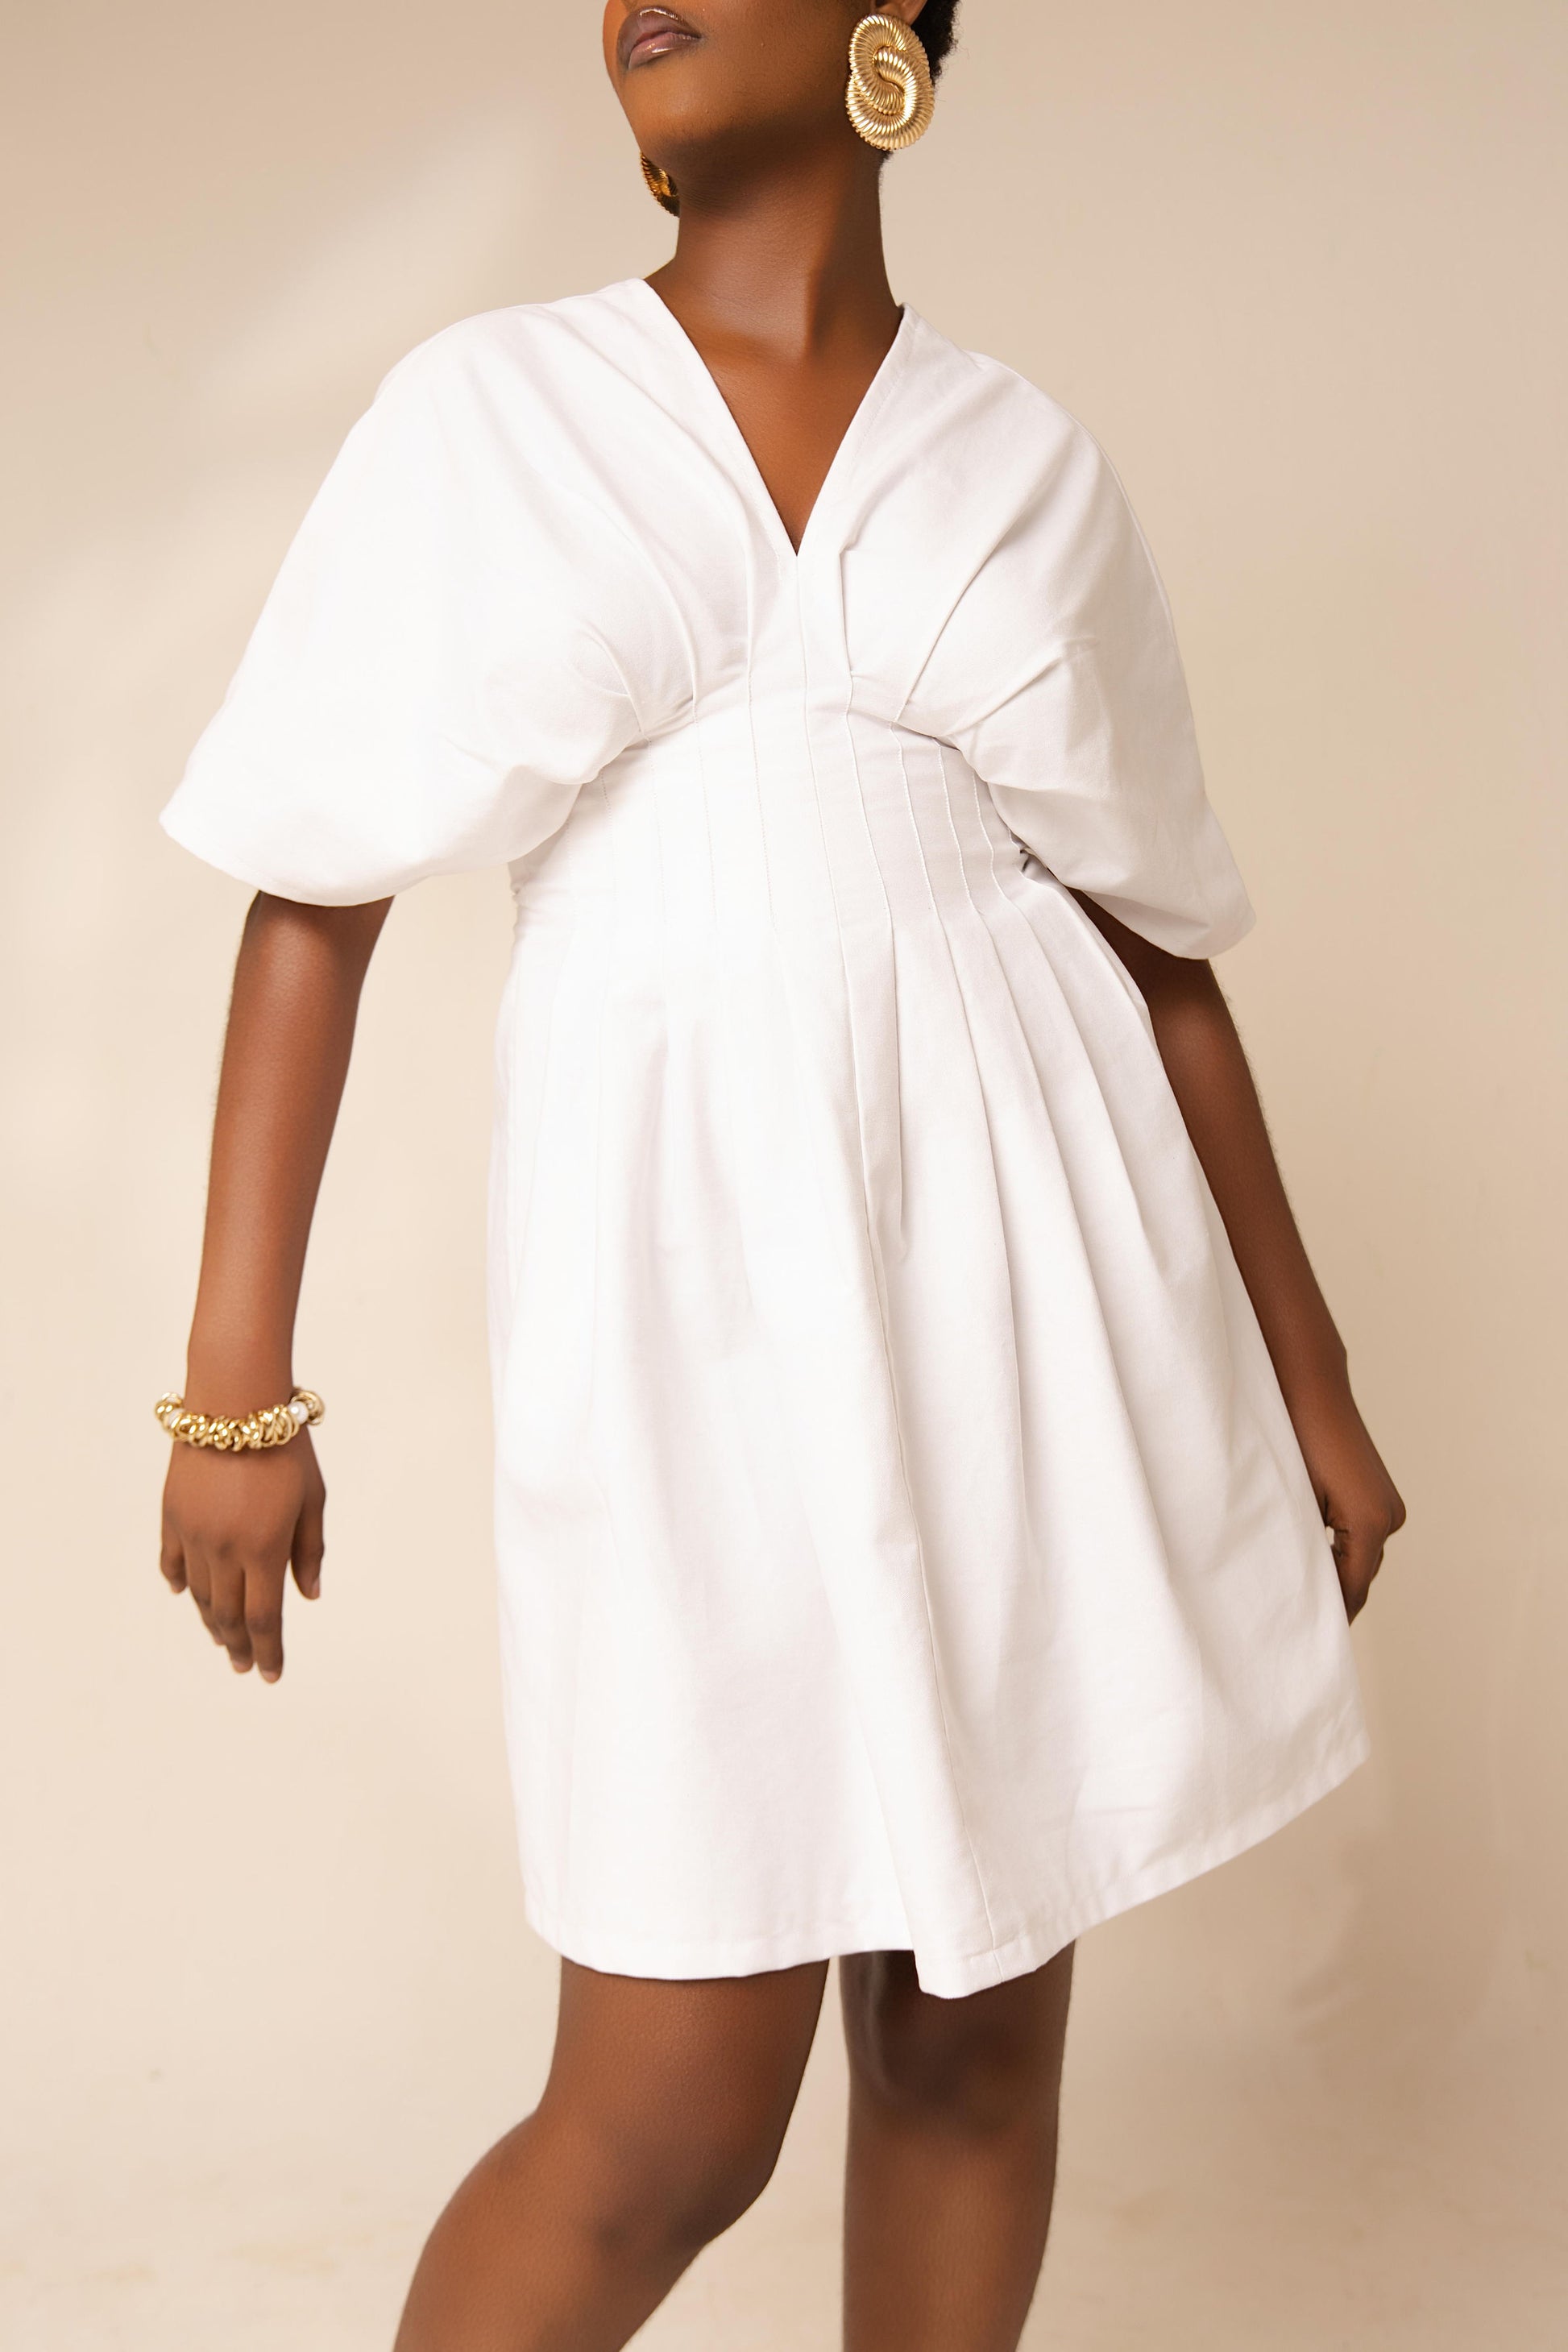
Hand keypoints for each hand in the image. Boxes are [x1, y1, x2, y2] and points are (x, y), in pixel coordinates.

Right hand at [159, 1432, 325, 1680]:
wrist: (235, 1402)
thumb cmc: (286, 1446)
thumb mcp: (314, 1498)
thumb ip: (310, 1550)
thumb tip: (308, 1595)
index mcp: (265, 1548)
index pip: (265, 1618)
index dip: (269, 1651)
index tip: (271, 1675)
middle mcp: (225, 1549)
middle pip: (229, 1614)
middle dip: (239, 1645)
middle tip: (245, 1666)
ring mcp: (194, 1534)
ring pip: (200, 1594)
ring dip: (212, 1620)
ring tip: (223, 1638)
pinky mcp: (172, 1515)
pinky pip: (173, 1561)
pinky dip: (181, 1583)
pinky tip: (186, 1595)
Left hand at [1287, 1380, 1405, 1622]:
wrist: (1308, 1387)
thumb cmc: (1293, 1437)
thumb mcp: (1293, 1499)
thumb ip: (1303, 1546)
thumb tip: (1301, 1586)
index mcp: (1370, 1524)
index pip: (1350, 1589)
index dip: (1329, 1615)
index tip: (1305, 1639)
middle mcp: (1390, 1518)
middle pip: (1358, 1577)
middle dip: (1331, 1598)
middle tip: (1295, 1624)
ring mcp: (1388, 1506)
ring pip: (1360, 1558)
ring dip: (1335, 1574)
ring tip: (1298, 1596)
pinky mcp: (1380, 1495)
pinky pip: (1361, 1538)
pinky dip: (1340, 1552)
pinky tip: (1311, 1559)